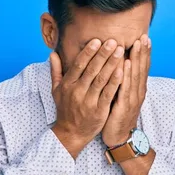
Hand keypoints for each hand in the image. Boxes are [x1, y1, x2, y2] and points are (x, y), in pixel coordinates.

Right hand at [50, 38, 124, 158]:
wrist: (70, 133)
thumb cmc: (65, 109)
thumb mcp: (56, 91)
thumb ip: (56, 71)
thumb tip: (52, 54)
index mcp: (67, 85)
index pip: (78, 65)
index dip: (88, 52)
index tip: (97, 40)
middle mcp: (77, 92)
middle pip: (91, 70)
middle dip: (103, 54)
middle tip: (113, 41)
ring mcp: (88, 101)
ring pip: (101, 79)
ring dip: (111, 64)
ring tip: (120, 51)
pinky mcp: (99, 110)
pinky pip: (108, 93)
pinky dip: (115, 81)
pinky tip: (122, 70)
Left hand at [101, 34, 150, 147]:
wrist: (118, 136)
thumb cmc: (117, 114)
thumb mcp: (121, 96)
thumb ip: (123, 81)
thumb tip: (121, 64)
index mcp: (137, 89)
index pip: (142, 68)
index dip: (144, 53)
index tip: (145, 37)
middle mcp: (138, 92)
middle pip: (141, 68)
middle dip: (143, 52)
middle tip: (144, 36)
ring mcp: (133, 99)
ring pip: (135, 75)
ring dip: (136, 58)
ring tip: (137, 44)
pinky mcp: (124, 106)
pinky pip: (125, 87)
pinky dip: (126, 74)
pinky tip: (125, 63)